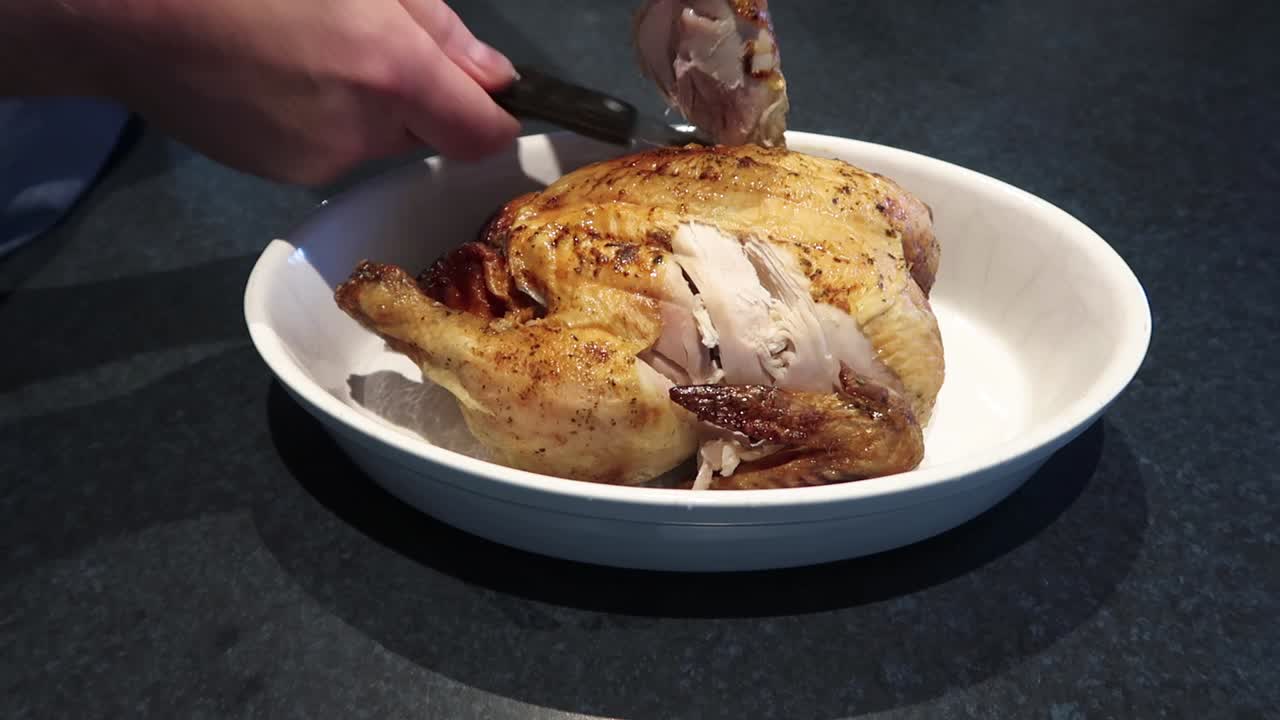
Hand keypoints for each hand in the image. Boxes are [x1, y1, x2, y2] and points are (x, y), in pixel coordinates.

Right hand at [57, 0, 522, 183]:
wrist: (127, 10)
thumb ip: (439, 28)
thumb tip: (495, 77)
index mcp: (391, 72)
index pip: (484, 134)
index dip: (495, 116)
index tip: (487, 94)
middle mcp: (362, 131)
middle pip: (428, 131)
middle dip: (417, 94)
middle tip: (365, 40)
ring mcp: (317, 159)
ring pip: (376, 138)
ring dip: (364, 104)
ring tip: (303, 50)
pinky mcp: (279, 173)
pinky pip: (329, 147)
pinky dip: (318, 118)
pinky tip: (274, 75)